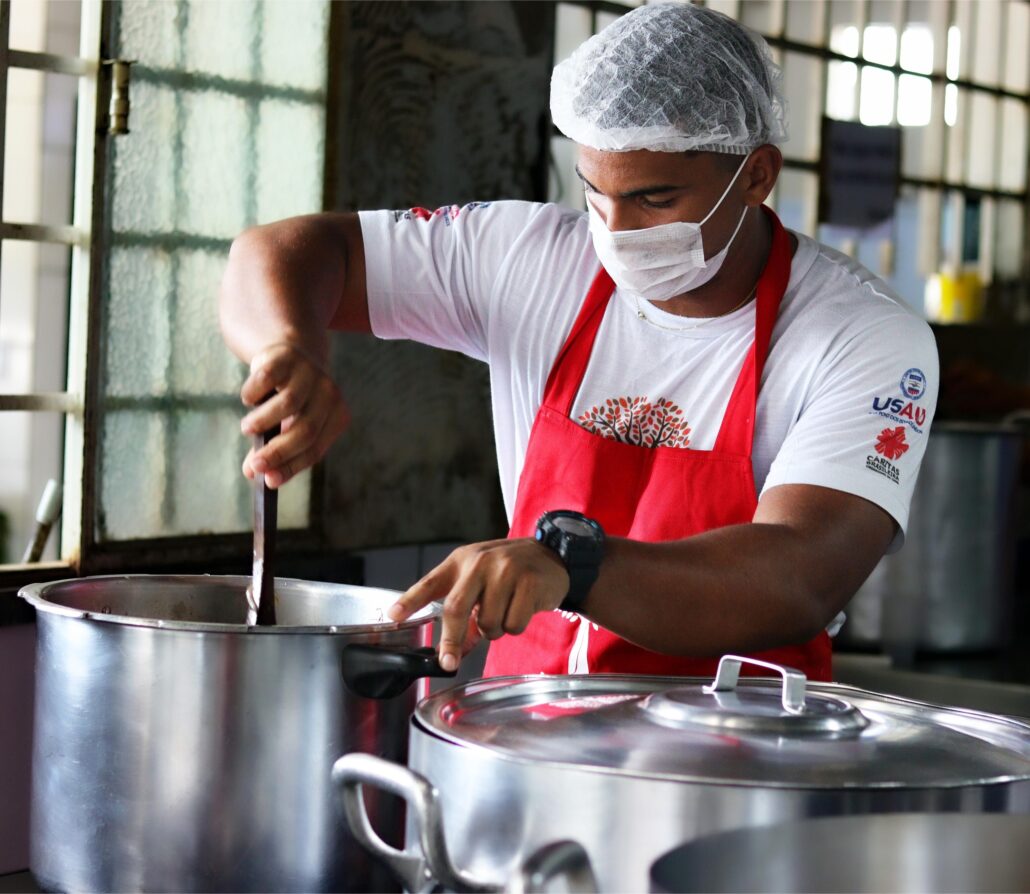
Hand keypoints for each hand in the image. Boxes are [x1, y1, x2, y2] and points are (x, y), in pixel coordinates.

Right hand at [240, 341, 348, 487]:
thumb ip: (271, 448)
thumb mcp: (285, 425)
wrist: (290, 354)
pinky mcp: (287, 357)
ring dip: (263, 421)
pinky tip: (248, 400)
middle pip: (305, 430)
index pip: (315, 449)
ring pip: (288, 404)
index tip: (269, 482)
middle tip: (255, 465)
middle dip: (278, 452)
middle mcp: (329, 394)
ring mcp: (309, 373)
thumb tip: (251, 472)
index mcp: (336, 416)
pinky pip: (266, 379)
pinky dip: (253, 394)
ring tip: (247, 429)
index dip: (291, 467)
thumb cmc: (289, 400)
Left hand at [388, 539, 569, 670]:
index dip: (410, 600)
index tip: (393, 616)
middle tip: (447, 662)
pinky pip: (513, 624)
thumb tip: (451, 651)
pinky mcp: (528, 582)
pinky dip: (515, 626)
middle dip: (449, 640)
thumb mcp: (481, 583)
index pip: (430, 583)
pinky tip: (521, 608)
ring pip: (488, 623)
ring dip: (495, 630)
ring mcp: (505, 571)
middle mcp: (480, 563)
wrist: (552, 557)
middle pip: (455, 608)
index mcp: (462, 561)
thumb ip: (464, 614)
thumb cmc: (509, 572)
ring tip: (504, 611)